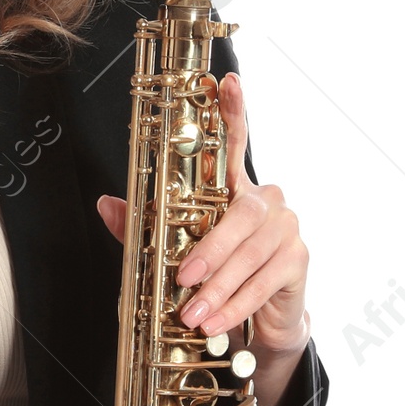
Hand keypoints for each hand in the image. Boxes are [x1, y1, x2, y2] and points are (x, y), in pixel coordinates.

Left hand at [95, 71, 309, 357]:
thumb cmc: (213, 276)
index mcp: (233, 189)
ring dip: (219, 286)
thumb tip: (107, 204)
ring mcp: (285, 229)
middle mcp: (265, 201)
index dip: (232, 111)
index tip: (226, 80)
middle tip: (183, 277)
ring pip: (252, 251)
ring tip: (192, 312)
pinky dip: (235, 305)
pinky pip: (264, 282)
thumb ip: (140, 229)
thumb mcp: (170, 251)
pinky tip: (215, 322)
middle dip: (211, 247)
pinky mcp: (297, 261)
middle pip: (243, 211)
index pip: (234, 143)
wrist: (257, 325)